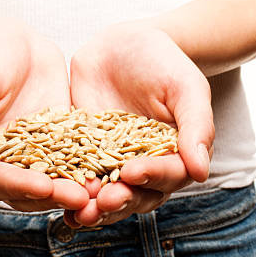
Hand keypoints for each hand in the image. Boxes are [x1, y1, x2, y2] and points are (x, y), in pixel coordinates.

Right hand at [0, 18, 88, 211]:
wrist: (11, 40)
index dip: (20, 186)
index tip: (45, 188)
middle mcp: (2, 161)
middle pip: (27, 188)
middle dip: (54, 195)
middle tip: (83, 198)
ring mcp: (33, 152)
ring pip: (53, 179)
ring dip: (74, 187)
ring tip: (102, 191)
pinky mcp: (58, 140)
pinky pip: (74, 157)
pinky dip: (90, 166)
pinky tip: (112, 168)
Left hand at [66, 22, 213, 226]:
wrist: (124, 44)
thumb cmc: (164, 62)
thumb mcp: (186, 88)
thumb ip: (197, 127)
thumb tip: (200, 171)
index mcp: (175, 154)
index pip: (168, 175)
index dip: (152, 176)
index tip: (133, 173)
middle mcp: (145, 164)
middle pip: (137, 194)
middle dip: (120, 201)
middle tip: (103, 201)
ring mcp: (112, 160)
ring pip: (106, 193)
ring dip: (95, 206)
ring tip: (80, 213)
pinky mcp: (84, 151)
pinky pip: (77, 173)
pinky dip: (68, 188)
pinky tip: (55, 195)